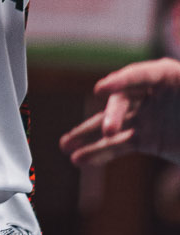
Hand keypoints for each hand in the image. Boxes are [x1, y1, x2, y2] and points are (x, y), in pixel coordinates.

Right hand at [60, 57, 179, 166]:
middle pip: (122, 100)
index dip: (121, 81)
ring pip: (112, 123)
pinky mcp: (145, 138)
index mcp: (169, 76)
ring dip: (87, 134)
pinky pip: (119, 145)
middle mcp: (151, 93)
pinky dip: (99, 153)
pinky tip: (79, 159)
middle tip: (108, 131)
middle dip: (111, 115)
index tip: (99, 90)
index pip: (140, 75)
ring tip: (65, 145)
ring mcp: (146, 116)